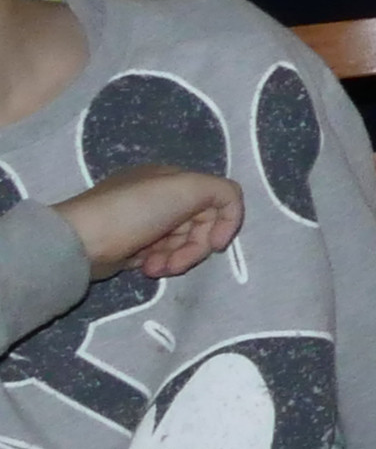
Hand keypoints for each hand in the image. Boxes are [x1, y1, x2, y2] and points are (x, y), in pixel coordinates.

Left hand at [60, 166, 238, 278]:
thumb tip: (224, 223)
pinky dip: (160, 263)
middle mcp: (159, 197)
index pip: (218, 199)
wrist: (79, 241)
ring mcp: (144, 223)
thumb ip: (222, 192)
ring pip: (182, 243)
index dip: (224, 223)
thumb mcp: (187, 187)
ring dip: (177, 258)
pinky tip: (145, 269)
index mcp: (173, 178)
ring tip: (155, 269)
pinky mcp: (130, 246)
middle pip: (201, 225)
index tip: (217, 246)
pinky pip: (161, 254)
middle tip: (177, 264)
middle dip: (195, 247)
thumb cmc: (134, 211)